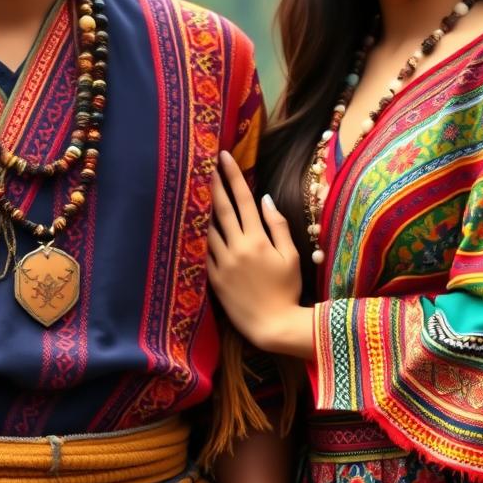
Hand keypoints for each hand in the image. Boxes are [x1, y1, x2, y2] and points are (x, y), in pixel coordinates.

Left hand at [207, 150, 312, 357]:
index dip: (233, 176)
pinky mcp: (213, 278)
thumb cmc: (287, 290)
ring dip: (201, 209)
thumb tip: (266, 198)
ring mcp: (223, 263)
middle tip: (204, 165)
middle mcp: (238, 247)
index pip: (243, 199)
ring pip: (207, 228)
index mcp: (258, 239)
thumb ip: (279, 225)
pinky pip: (202, 251)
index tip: (224, 156)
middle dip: (213, 184)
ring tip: (194, 192)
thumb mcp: (291, 255)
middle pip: (220, 208)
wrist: (273, 325)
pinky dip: (198, 237)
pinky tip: (192, 226)